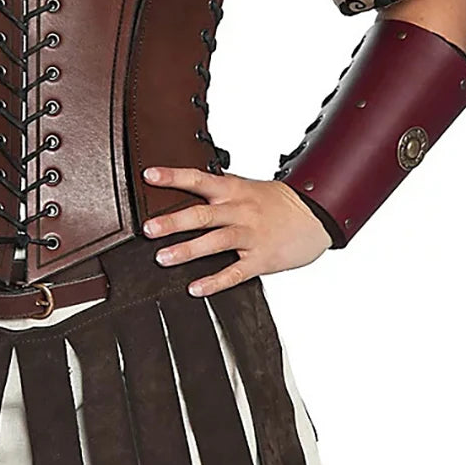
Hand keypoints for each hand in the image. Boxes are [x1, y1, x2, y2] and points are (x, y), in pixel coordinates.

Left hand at [141, 166, 332, 295]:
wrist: (317, 214)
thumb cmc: (277, 203)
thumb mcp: (247, 188)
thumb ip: (219, 191)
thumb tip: (184, 191)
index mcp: (234, 190)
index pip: (199, 178)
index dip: (173, 176)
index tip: (150, 176)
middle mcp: (240, 210)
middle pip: (203, 214)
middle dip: (173, 221)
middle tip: (148, 228)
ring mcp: (251, 235)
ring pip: (216, 242)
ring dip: (187, 250)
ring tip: (163, 258)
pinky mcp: (261, 258)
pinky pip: (235, 272)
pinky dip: (214, 281)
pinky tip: (196, 288)